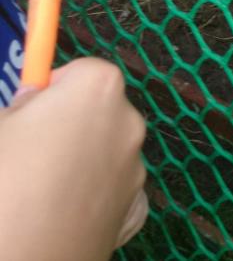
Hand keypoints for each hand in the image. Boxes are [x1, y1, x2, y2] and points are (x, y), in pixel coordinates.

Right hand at [0, 58, 147, 260]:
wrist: (20, 258)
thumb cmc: (5, 181)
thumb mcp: (0, 125)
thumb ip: (21, 105)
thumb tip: (30, 104)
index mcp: (98, 87)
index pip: (79, 72)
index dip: (51, 92)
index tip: (28, 116)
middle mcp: (128, 121)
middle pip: (98, 110)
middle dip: (70, 125)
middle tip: (30, 153)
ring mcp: (136, 168)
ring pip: (106, 151)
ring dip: (83, 160)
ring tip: (40, 191)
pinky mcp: (135, 211)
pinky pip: (115, 190)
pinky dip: (95, 196)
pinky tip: (63, 212)